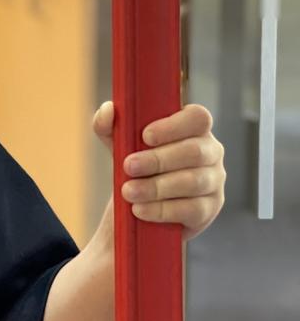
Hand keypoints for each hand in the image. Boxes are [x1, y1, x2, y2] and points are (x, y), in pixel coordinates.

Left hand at [92, 101, 226, 239]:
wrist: (138, 200)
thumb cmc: (134, 161)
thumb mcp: (116, 141)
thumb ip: (108, 123)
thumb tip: (109, 110)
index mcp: (192, 128)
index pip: (197, 118)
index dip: (174, 126)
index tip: (145, 136)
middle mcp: (210, 151)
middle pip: (195, 152)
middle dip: (158, 159)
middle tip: (128, 166)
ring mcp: (214, 180)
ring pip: (194, 182)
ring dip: (157, 187)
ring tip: (128, 191)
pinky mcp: (210, 208)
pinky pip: (193, 209)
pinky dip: (163, 210)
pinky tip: (140, 209)